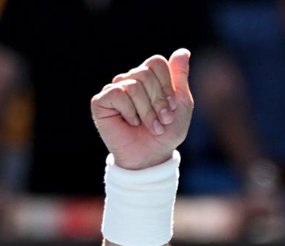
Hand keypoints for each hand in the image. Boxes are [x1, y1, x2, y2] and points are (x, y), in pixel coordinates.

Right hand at [92, 49, 192, 169]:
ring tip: (150, 126)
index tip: (172, 108)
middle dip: (158, 101)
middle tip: (162, 121)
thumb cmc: (166, 132)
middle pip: (145, 72)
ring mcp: (115, 89)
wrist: (151, 156)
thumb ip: (180, 77)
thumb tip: (183, 51)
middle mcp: (130, 79)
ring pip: (134, 85)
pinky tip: (130, 122)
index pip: (156, 62)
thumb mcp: (182, 105)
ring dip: (147, 111)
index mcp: (149, 77)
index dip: (167, 85)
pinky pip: (118, 94)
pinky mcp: (101, 101)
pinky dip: (130, 111)